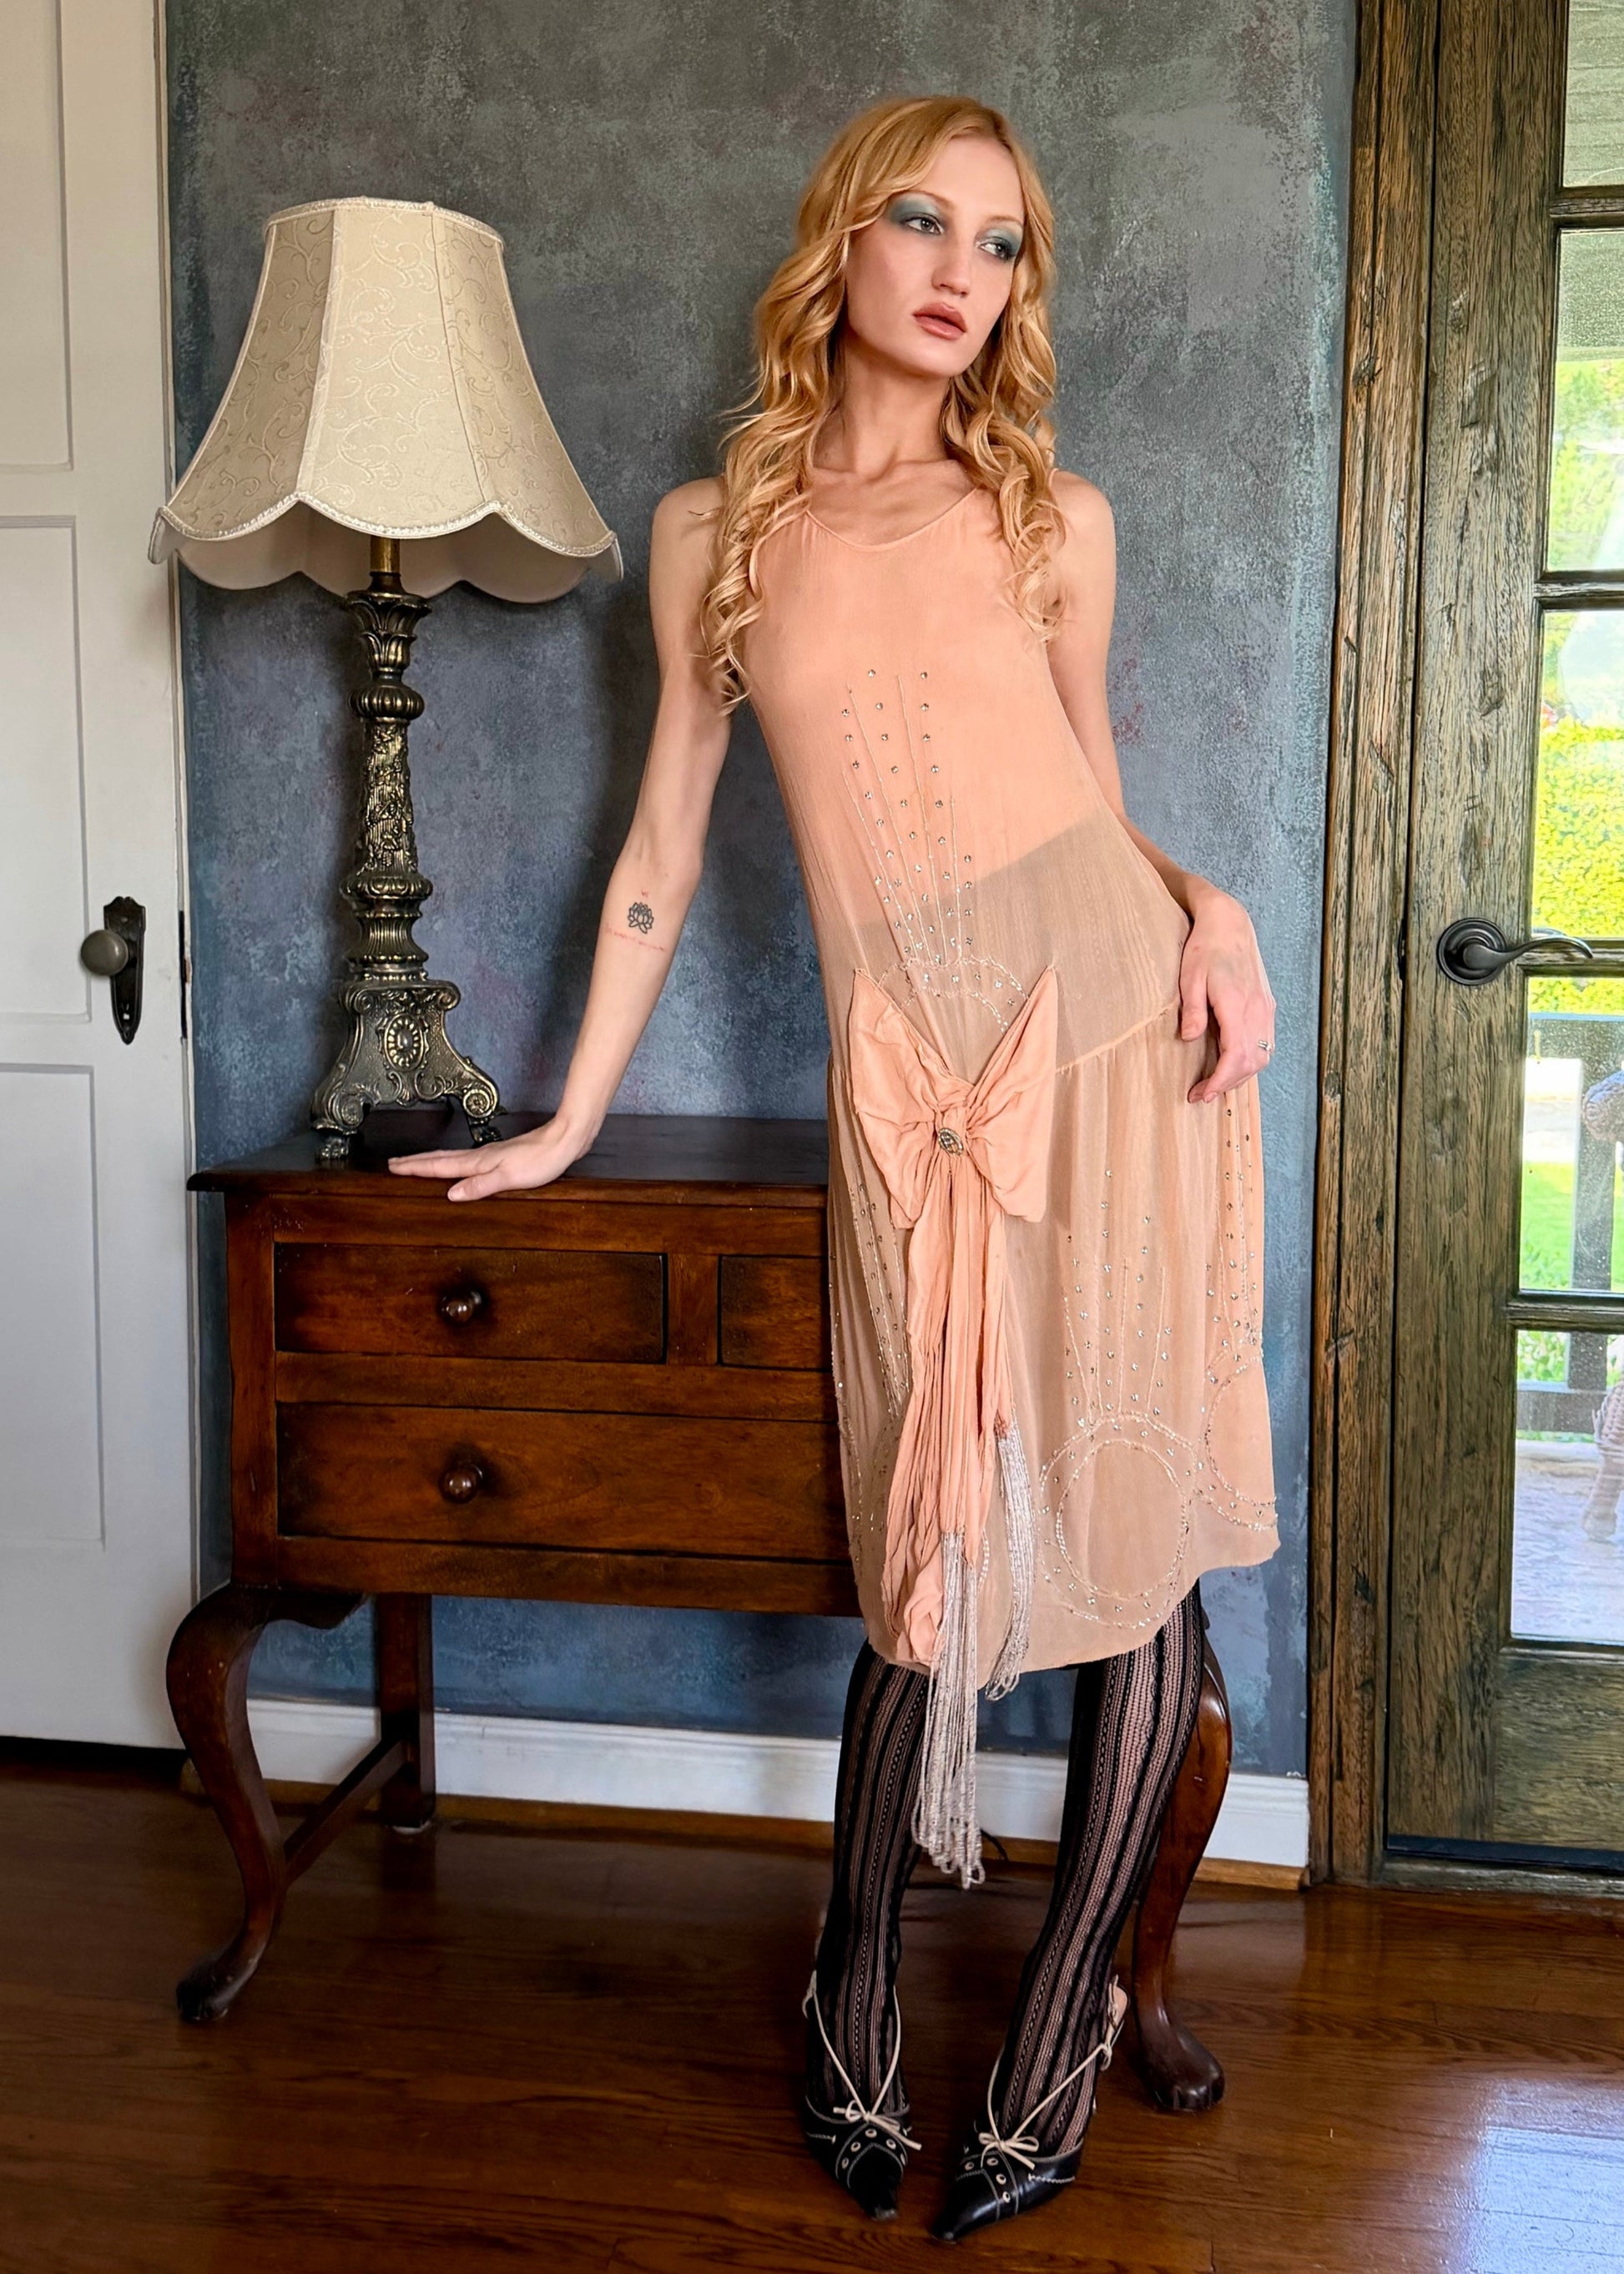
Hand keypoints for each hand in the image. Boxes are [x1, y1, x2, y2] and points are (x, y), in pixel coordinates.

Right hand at [386, 1113, 595, 1200]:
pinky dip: (452, 1163)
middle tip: (393, 1163)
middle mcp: (482, 1157)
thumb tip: (451, 1194)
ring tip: (415, 1164)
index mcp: (479, 1162)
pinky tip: (457, 1168)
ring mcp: (491, 1155)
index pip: (440, 1165)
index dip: (415, 1167)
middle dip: (415, 1161)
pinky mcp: (502, 1157)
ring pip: (452, 1158)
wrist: (565, 1141)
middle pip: (441, 1158)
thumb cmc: (542, 1160)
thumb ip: (480, 1186)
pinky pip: (467, 1160)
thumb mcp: (509, 1178)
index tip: (392, 1167)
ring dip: (431, 1161)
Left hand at [1177, 887, 1275, 1103]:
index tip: (1202, 1094)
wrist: (1230, 923)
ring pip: (1263, 1056)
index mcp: (1237, 1003)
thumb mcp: (1189, 977)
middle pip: (1252, 1062)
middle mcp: (1257, 1009)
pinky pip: (1266, 1043)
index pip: (1235, 1055)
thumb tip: (1189, 1039)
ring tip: (1216, 1084)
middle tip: (1201, 1095)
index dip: (1220, 1080)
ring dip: (1241, 1075)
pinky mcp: (1267, 1005)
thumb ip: (1192, 1009)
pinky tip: (1234, 1065)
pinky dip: (1252, 1061)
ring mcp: (1265, 1008)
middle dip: (1228, 1084)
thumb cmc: (1205, 947)